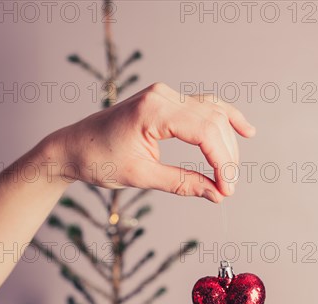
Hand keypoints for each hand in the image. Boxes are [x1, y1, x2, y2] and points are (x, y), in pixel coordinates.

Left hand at [48, 82, 255, 202]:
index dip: (221, 162)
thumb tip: (216, 194)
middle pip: (213, 121)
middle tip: (227, 187)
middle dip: (226, 156)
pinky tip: (243, 130)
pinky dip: (222, 121)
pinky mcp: (165, 101)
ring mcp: (164, 95)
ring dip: (226, 141)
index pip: (204, 131)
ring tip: (232, 170)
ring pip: (212, 112)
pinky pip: (202, 107)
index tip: (226, 189)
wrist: (74, 146)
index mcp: (154, 110)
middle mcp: (162, 95)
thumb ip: (182, 183)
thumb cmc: (99, 160)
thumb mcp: (141, 176)